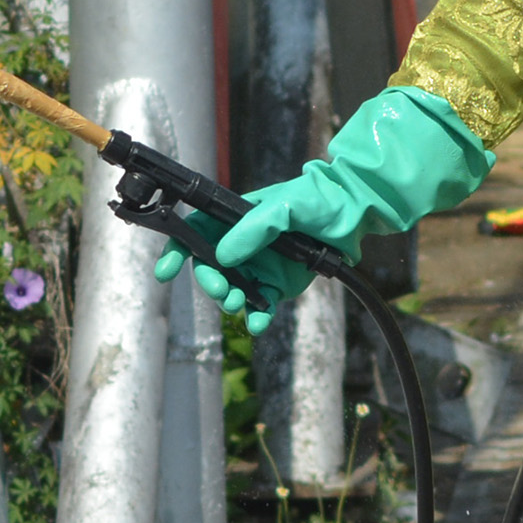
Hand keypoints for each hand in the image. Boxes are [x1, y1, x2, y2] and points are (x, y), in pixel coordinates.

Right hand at [153, 85, 491, 331]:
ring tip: (241, 304)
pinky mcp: (281, 284)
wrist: (356, 214)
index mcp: (236, 218)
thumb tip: (224, 255)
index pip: (195, 232)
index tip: (166, 272)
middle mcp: (243, 242)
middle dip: (210, 282)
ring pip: (233, 289)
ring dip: (230, 300)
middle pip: (210, 267)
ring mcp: (261, 264)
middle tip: (224, 291)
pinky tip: (258, 323)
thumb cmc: (318, 199)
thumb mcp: (284, 206)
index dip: (177, 250)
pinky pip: (261, 305)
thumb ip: (254, 229)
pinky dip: (256, 316)